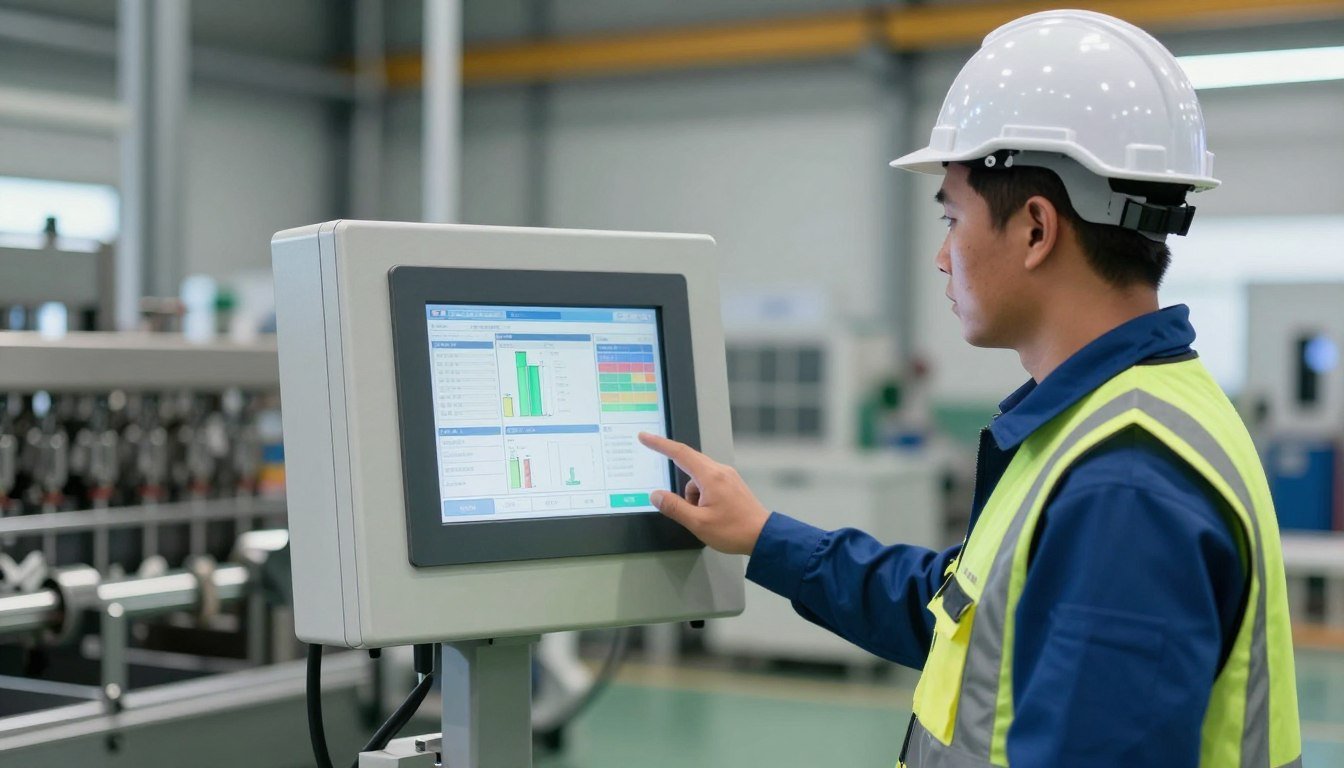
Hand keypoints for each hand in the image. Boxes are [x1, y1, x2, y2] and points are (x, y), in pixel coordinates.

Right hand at [637, 432, 770, 555]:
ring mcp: (728, 476)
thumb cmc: (734, 530)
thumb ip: (674, 507)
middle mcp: (720, 471)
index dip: (660, 444)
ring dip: (692, 494)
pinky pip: (708, 483)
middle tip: (672, 492)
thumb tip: (656, 495)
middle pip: (689, 463)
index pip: (680, 453)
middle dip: (678, 479)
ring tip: (703, 517)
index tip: (645, 437)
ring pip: (698, 478)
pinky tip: (710, 513)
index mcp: (711, 476)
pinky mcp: (732, 484)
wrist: (763, 536)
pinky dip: (702, 495)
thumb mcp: (698, 523)